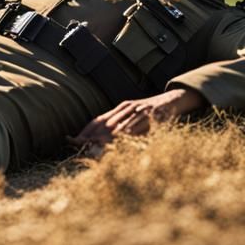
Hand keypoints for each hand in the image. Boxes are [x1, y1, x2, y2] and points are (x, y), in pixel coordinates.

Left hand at [70, 88, 206, 146]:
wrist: (172, 100)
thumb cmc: (151, 113)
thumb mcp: (134, 119)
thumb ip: (121, 129)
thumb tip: (103, 142)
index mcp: (120, 109)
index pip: (98, 119)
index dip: (86, 130)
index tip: (72, 139)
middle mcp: (126, 108)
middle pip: (105, 122)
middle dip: (91, 134)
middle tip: (79, 143)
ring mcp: (138, 109)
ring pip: (120, 124)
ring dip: (106, 135)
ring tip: (94, 143)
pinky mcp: (151, 113)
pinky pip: (138, 123)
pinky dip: (129, 131)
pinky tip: (121, 137)